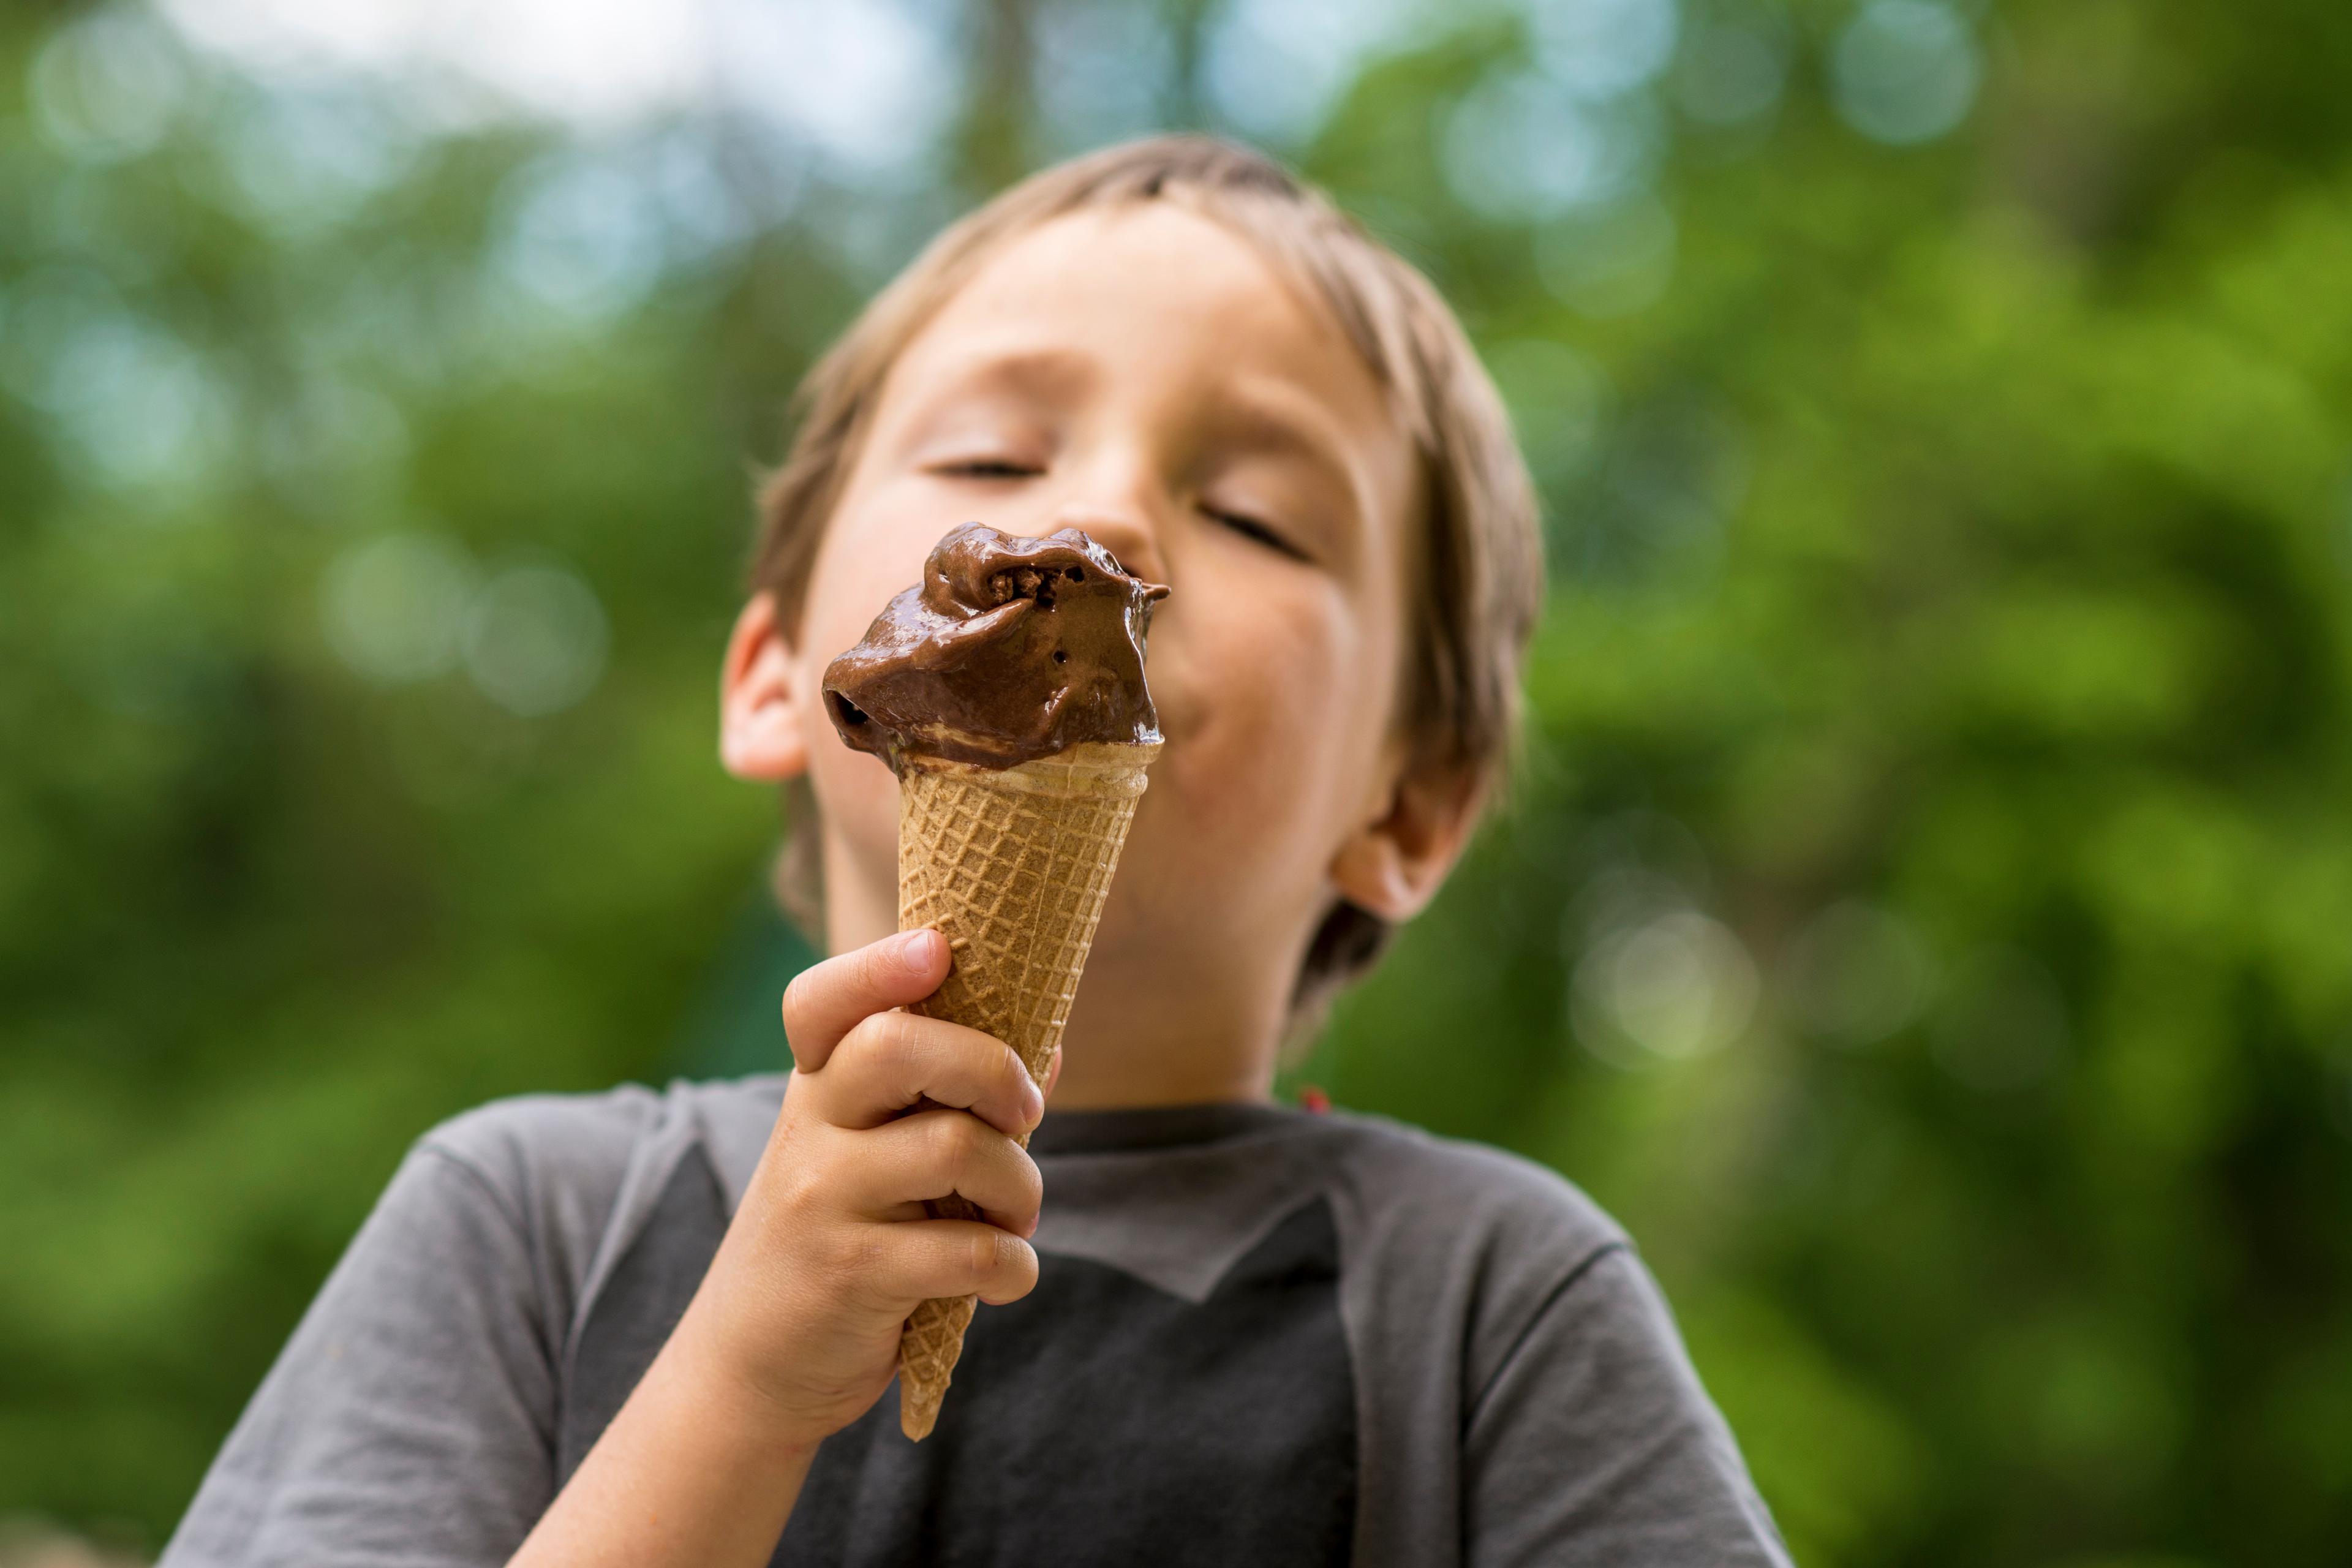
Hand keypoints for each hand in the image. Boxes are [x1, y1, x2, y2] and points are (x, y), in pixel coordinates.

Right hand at [671, 927, 1045, 1446]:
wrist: (753, 1365)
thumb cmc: (843, 1237)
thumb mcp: (871, 1155)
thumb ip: (951, 1096)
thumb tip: (1051, 1038)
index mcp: (818, 1085)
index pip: (823, 1001)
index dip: (879, 965)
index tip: (937, 951)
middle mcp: (811, 1128)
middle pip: (898, 1046)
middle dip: (995, 1069)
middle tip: (1025, 1116)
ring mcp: (824, 1199)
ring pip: (956, 1147)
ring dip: (1021, 1185)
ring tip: (1015, 1215)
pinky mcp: (851, 1275)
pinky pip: (969, 1250)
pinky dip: (1014, 1266)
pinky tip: (1005, 1276)